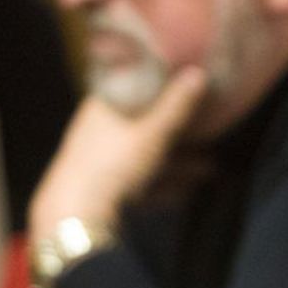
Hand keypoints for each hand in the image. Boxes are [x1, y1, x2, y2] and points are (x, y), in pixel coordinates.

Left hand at [26, 68, 207, 242]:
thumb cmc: (114, 163)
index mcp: (100, 110)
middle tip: (206, 132)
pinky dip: (164, 184)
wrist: (78, 215)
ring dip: (177, 163)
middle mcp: (97, 133)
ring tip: (210, 169)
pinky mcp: (104, 190)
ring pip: (144, 157)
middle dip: (177, 133)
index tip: (181, 89)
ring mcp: (99, 163)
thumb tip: (198, 72)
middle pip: (142, 126)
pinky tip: (187, 192)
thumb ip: (177, 105)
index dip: (155, 90)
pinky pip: (140, 182)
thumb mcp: (153, 131)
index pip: (129, 91)